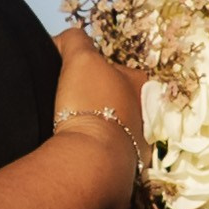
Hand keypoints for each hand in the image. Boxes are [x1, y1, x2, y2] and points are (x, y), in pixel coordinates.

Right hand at [53, 31, 149, 208]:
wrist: (93, 159)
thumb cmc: (91, 104)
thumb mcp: (81, 59)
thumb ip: (74, 41)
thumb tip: (62, 39)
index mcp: (139, 83)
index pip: (116, 70)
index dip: (94, 72)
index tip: (74, 82)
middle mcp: (146, 111)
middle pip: (118, 100)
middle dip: (100, 103)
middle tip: (74, 108)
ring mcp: (139, 143)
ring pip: (115, 129)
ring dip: (99, 129)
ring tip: (76, 132)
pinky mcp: (126, 169)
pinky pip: (109, 154)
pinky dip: (97, 152)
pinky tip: (81, 152)